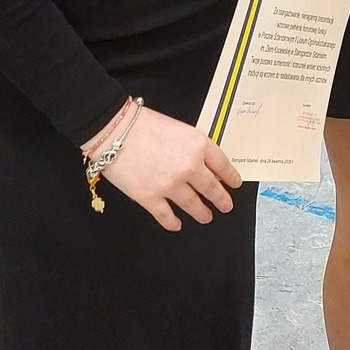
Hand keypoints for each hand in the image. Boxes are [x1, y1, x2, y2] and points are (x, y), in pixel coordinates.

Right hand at [97, 107, 243, 230]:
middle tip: (226, 206)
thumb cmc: (144, 124)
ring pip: (193, 205)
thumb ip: (194, 147)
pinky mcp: (150, 198)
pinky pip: (166, 216)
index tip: (234, 184)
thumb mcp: (180, 129)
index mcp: (199, 146)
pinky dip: (173, 222)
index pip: (223, 165)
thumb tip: (202, 165)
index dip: (230, 177)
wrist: (115, 130)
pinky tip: (176, 225)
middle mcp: (190, 168)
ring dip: (201, 213)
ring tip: (206, 217)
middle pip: (211, 189)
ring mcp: (171, 185)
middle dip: (221, 199)